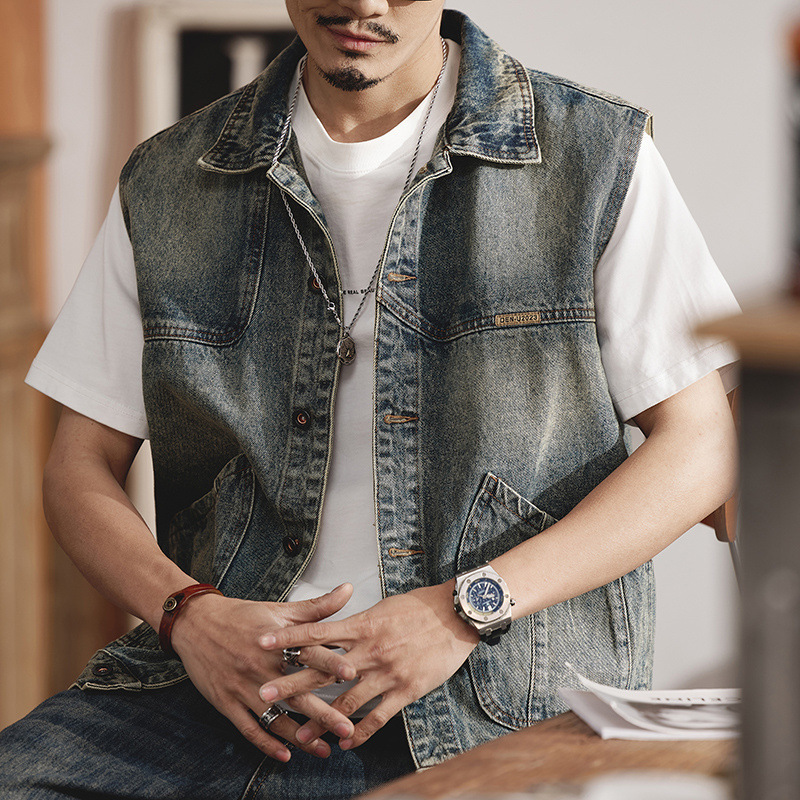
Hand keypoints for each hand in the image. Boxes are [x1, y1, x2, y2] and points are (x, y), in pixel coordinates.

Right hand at [170, 584, 357, 761]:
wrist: (195, 623)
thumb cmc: (242, 615)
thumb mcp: (279, 609)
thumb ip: (317, 606)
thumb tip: (348, 590)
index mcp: (276, 641)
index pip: (308, 653)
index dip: (330, 662)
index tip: (352, 674)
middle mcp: (261, 666)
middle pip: (297, 693)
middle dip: (324, 713)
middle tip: (347, 727)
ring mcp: (243, 687)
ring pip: (276, 718)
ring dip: (301, 737)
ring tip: (324, 749)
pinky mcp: (226, 702)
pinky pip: (249, 728)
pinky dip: (267, 744)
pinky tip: (285, 755)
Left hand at [257, 583, 479, 748]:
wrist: (455, 615)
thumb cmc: (420, 607)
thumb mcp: (384, 608)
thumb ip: (359, 621)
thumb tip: (338, 627)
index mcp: (362, 625)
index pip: (317, 631)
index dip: (288, 638)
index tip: (262, 641)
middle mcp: (369, 651)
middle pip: (322, 671)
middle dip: (291, 684)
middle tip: (263, 695)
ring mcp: (387, 672)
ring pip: (347, 701)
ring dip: (322, 720)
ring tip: (300, 735)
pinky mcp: (405, 690)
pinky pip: (378, 717)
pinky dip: (361, 732)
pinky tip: (347, 743)